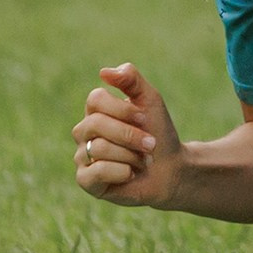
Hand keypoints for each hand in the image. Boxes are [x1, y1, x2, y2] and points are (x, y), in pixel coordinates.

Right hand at [72, 63, 183, 207]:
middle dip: (130, 135)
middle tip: (150, 143)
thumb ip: (131, 79)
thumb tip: (103, 72)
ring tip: (142, 160)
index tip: (144, 118)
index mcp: (96, 110)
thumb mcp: (150, 100)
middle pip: (95, 124)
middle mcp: (84, 131)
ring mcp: (82, 155)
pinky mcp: (85, 180)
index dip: (122, 109)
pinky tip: (130, 174)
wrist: (170, 169)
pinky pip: (95, 172)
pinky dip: (121, 172)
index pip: (95, 99)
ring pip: (98, 148)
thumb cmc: (158, 132)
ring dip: (131, 155)